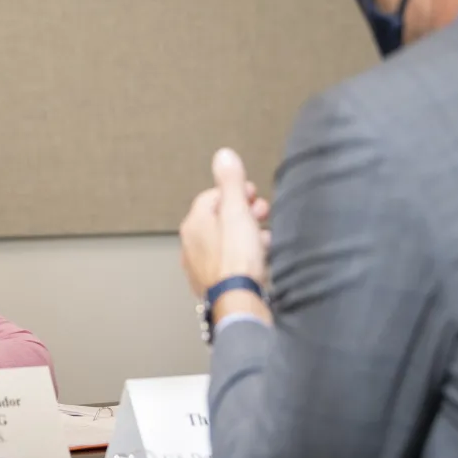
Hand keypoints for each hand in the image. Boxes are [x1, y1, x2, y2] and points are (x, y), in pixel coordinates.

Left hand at [180, 148, 269, 298]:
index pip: (214, 196)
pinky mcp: (212, 282)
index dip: (237, 192)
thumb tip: (223, 156)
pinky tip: (260, 259)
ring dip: (248, 235)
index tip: (253, 195)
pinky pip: (230, 261)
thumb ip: (231, 182)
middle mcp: (192, 244)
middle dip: (245, 213)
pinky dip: (245, 256)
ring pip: (227, 241)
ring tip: (265, 238)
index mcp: (194, 223)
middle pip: (220, 219)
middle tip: (262, 214)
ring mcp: (200, 265)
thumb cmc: (236, 259)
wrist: (238, 300)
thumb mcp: (237, 211)